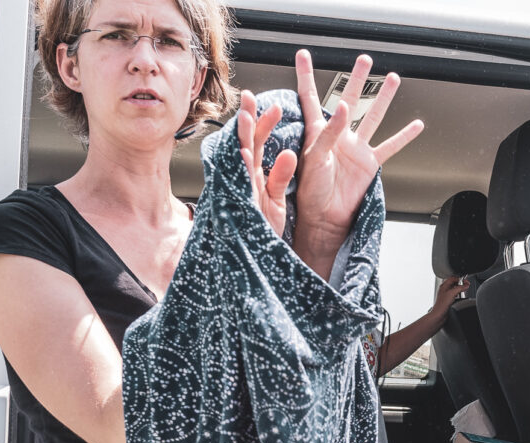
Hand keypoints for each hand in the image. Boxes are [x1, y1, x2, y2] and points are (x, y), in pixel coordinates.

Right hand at [236, 90, 296, 237]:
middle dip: (247, 120)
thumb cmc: (264, 231)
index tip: (273, 104)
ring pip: (240, 159)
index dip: (263, 123)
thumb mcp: (276, 200)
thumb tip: (288, 152)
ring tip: (246, 116)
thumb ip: (281, 175)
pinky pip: (243, 184)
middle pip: (246, 144)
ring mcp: (243, 191)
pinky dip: (243, 169)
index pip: (257, 143)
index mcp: (254, 176)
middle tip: (250, 96)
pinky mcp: (243, 205)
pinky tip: (245, 153)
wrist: (258, 260)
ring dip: (243, 138)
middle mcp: (246, 180)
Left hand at [292, 50, 424, 272]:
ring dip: (383, 98)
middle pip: (349, 100)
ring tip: (393, 79)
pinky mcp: (370, 164)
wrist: (324, 219)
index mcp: (317, 133)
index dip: (305, 76)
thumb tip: (342, 109)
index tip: (303, 55)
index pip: (309, 97)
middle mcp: (338, 137)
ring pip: (372, 117)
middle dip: (356, 79)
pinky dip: (404, 136)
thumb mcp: (312, 159)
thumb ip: (328, 133)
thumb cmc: (309, 193)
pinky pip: (390, 146)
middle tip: (364, 60)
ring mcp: (356, 149)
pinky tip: (416, 125)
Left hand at [430, 276, 467, 316]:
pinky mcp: (448, 300)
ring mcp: (446, 295)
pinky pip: (455, 295)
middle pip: (454, 283)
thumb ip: (459, 288)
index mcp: (444, 286)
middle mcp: (445, 290)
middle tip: (466, 286)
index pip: (453, 278)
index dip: (460, 279)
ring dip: (460, 289)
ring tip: (464, 290)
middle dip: (461, 284)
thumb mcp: (452, 294)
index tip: (466, 282)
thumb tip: (465, 286)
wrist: (439, 315)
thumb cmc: (441, 305)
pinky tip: (461, 297)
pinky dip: (459, 295)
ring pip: (455, 289)